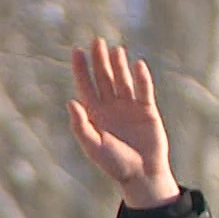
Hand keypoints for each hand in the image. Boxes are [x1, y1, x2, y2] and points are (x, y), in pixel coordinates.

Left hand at [68, 38, 179, 208]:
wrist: (142, 176)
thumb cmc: (115, 165)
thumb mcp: (94, 146)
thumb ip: (81, 125)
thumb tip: (71, 101)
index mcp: (96, 115)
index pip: (86, 87)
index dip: (81, 69)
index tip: (77, 51)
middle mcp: (111, 108)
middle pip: (104, 78)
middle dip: (100, 60)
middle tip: (97, 41)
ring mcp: (130, 108)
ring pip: (123, 81)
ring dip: (119, 65)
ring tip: (115, 50)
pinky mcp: (147, 111)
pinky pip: (144, 90)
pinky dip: (141, 78)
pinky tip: (137, 65)